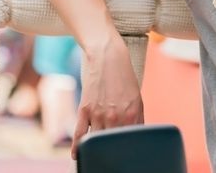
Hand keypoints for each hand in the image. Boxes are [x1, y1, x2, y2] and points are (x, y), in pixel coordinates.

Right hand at [72, 32, 143, 158]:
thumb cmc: (123, 76)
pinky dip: (78, 147)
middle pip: (113, 144)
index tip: (127, 158)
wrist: (107, 56)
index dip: (129, 150)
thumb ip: (137, 118)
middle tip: (112, 160)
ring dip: (97, 150)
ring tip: (97, 158)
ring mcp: (99, 114)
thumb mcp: (137, 97)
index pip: (131, 141)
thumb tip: (137, 135)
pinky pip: (80, 134)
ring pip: (97, 142)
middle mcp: (116, 116)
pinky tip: (78, 156)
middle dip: (113, 152)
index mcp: (133, 114)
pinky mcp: (84, 109)